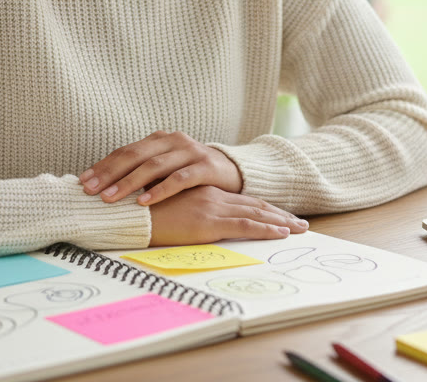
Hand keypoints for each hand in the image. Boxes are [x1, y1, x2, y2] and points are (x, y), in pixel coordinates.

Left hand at [79, 130, 242, 204]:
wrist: (234, 172)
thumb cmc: (193, 174)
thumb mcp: (166, 170)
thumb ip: (143, 173)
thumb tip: (105, 188)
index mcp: (159, 139)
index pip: (125, 151)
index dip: (103, 165)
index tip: (83, 182)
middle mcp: (173, 140)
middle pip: (135, 156)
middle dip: (110, 174)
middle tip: (90, 190)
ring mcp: (190, 151)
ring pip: (153, 167)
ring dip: (129, 183)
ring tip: (110, 198)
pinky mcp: (206, 167)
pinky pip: (179, 179)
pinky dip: (160, 190)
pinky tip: (144, 201)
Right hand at [148, 186, 307, 245]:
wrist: (126, 212)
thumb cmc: (138, 212)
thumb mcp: (164, 207)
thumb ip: (180, 208)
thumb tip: (188, 220)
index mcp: (202, 192)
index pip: (240, 199)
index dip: (262, 206)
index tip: (280, 213)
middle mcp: (211, 196)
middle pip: (254, 204)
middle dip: (279, 213)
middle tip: (300, 222)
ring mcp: (212, 208)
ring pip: (256, 213)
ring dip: (281, 221)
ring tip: (300, 228)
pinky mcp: (209, 222)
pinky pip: (245, 225)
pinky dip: (266, 229)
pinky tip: (282, 234)